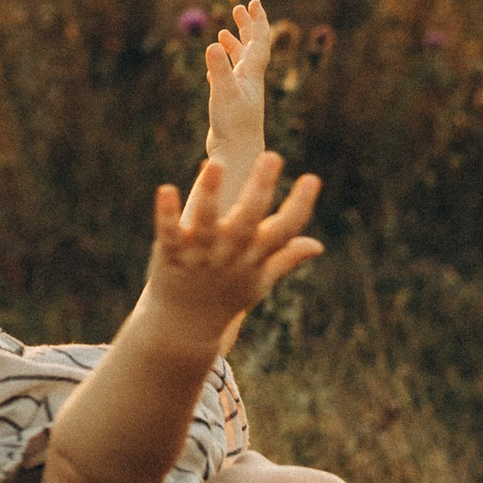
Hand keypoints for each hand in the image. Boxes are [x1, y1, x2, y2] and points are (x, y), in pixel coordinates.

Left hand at [143, 148, 321, 342]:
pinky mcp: (170, 256)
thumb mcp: (259, 281)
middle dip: (260, 189)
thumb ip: (285, 259)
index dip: (299, 206)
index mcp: (253, 259)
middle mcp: (229, 256)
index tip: (313, 178)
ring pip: (207, 225)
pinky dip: (167, 213)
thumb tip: (318, 245)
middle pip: (248, 221)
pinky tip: (165, 188)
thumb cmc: (226, 298)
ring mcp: (199, 257)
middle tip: (271, 155)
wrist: (184, 327)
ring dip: (211, 194)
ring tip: (215, 163)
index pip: (283, 232)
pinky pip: (168, 233)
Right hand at [204, 0, 273, 187]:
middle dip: (246, 27)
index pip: (258, 41)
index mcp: (251, 74)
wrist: (237, 154)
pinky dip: (222, 68)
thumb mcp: (223, 94)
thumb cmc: (233, 126)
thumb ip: (219, 70)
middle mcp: (248, 80)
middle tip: (238, 8)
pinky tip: (213, 68)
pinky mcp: (230, 105)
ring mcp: (240, 93)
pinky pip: (228, 80)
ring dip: (234, 46)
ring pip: (239, 63)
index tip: (253, 2)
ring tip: (224, 33)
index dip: (257, 21)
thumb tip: (214, 43)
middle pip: (251, 48)